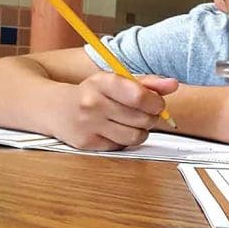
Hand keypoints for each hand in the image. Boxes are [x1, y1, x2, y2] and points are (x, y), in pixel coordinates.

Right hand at [53, 73, 177, 150]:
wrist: (55, 108)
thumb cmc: (93, 93)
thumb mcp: (116, 80)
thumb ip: (148, 83)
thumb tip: (173, 84)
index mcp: (102, 82)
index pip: (140, 96)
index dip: (156, 102)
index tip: (156, 103)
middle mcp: (92, 103)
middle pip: (142, 119)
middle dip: (150, 117)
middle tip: (143, 113)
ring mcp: (87, 125)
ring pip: (135, 137)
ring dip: (140, 131)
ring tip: (131, 123)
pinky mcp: (86, 143)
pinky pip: (121, 147)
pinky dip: (124, 140)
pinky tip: (115, 130)